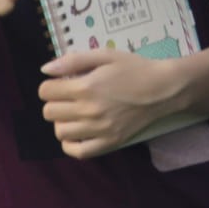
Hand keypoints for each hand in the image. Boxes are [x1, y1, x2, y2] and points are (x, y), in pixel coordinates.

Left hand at [39, 49, 179, 157]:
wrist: (163, 89)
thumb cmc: (134, 68)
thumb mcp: (105, 55)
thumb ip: (73, 60)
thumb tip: (45, 70)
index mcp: (86, 87)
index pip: (46, 91)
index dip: (50, 85)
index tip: (61, 84)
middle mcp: (89, 111)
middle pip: (49, 112)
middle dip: (55, 102)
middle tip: (69, 97)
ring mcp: (99, 130)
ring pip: (60, 132)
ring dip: (62, 121)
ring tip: (75, 113)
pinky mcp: (109, 143)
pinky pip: (77, 152)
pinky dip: (71, 144)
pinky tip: (78, 132)